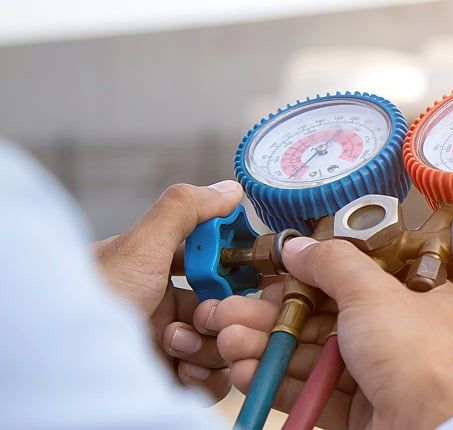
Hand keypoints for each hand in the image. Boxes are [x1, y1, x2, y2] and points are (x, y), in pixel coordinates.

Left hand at [95, 181, 243, 401]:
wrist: (69, 358)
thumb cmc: (94, 298)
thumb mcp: (140, 245)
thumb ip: (184, 211)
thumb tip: (228, 189)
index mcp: (153, 271)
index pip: (211, 265)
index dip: (232, 269)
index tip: (242, 272)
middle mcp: (161, 308)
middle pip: (223, 308)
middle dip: (223, 313)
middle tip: (207, 317)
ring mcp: (166, 346)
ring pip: (222, 344)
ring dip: (208, 346)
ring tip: (174, 345)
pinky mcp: (170, 379)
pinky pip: (211, 381)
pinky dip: (206, 377)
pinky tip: (183, 372)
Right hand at [204, 239, 452, 429]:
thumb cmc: (423, 361)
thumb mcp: (373, 292)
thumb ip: (333, 264)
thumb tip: (302, 248)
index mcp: (430, 300)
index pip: (366, 276)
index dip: (318, 273)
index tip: (278, 273)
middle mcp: (409, 337)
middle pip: (331, 317)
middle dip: (275, 315)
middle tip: (232, 311)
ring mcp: (385, 377)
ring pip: (317, 355)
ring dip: (269, 346)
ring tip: (228, 341)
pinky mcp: (362, 413)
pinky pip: (315, 391)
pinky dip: (279, 381)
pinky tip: (247, 372)